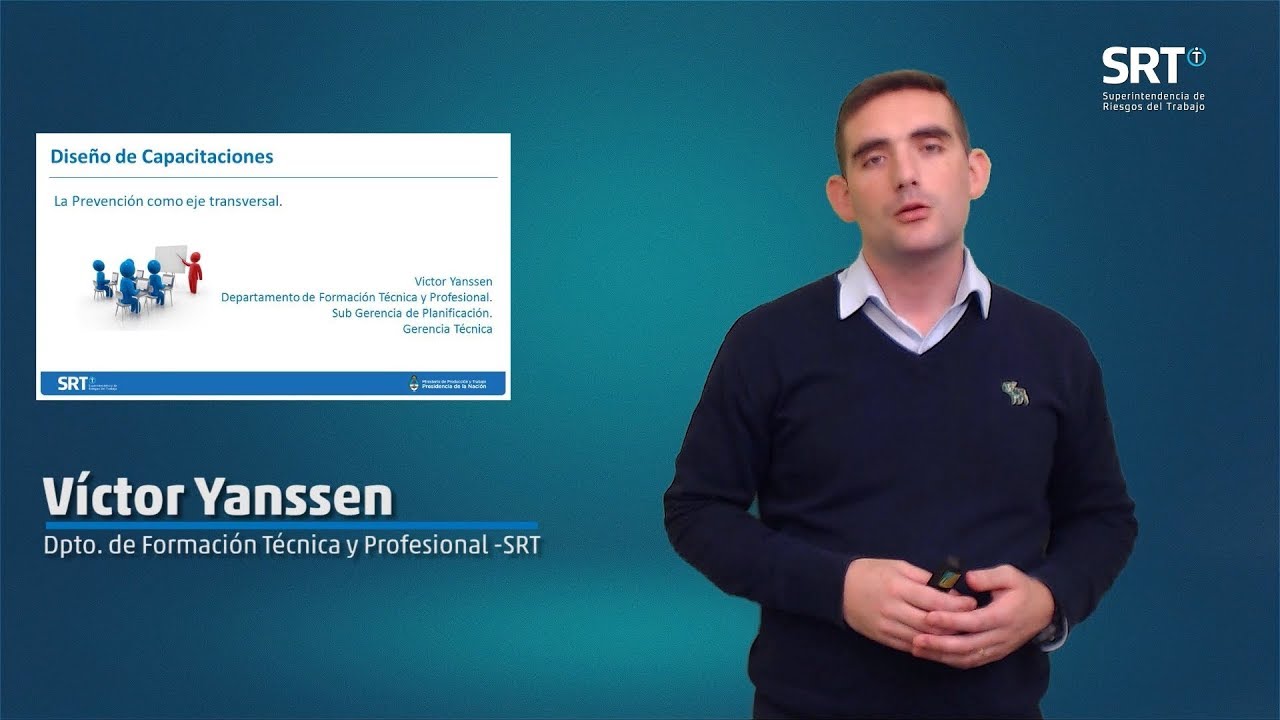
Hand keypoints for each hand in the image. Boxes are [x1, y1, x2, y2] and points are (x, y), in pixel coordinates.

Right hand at [842, 558, 977, 653]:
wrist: (838, 589)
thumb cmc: (870, 572)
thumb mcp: (897, 566)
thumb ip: (923, 578)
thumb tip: (950, 590)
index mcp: (898, 588)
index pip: (935, 601)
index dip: (957, 605)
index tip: (972, 603)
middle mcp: (894, 609)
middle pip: (932, 623)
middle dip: (956, 623)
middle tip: (972, 621)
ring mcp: (888, 626)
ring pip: (924, 638)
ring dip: (945, 638)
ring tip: (960, 632)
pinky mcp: (883, 638)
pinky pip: (911, 646)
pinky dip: (928, 646)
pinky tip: (940, 642)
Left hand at [911, 564, 1055, 668]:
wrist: (1043, 610)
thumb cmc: (1022, 589)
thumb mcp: (1009, 575)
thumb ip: (989, 577)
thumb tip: (968, 578)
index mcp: (1003, 616)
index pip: (973, 622)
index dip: (951, 621)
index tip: (929, 616)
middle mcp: (999, 636)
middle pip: (967, 646)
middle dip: (939, 644)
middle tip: (915, 640)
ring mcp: (997, 648)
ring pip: (967, 658)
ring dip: (941, 656)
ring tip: (917, 649)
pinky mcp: (993, 654)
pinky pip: (970, 662)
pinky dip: (950, 661)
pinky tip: (932, 655)